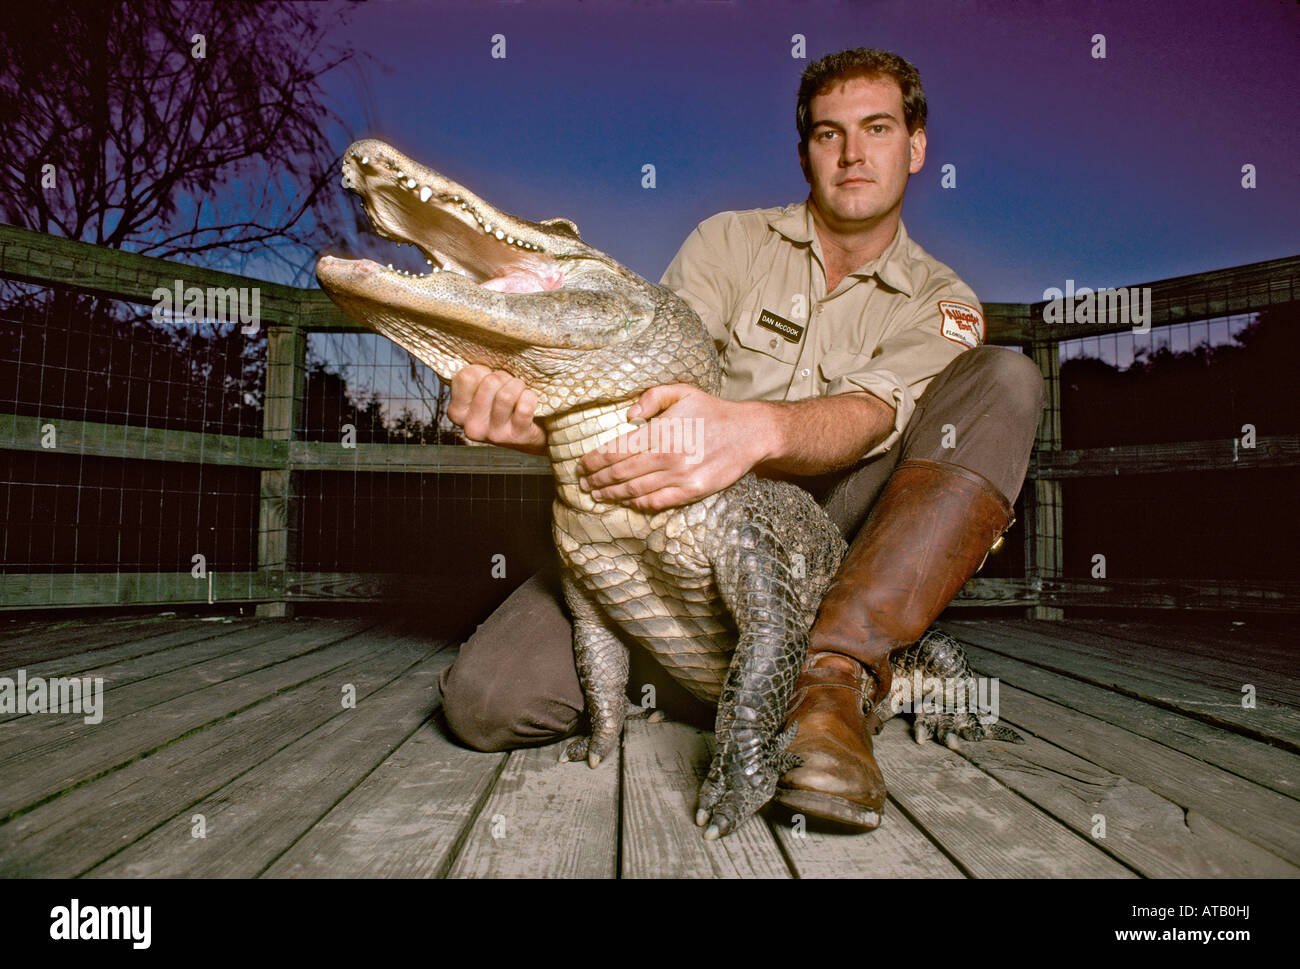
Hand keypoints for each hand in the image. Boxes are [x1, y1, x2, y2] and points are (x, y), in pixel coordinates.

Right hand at [446, 365, 546, 452]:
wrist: (527, 436)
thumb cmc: (502, 406)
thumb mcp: (481, 393)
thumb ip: (474, 377)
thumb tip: (479, 348)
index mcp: (457, 411)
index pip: (466, 376)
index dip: (483, 370)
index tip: (489, 378)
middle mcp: (471, 426)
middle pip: (489, 383)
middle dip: (503, 377)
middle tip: (508, 384)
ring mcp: (494, 435)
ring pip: (506, 395)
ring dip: (517, 386)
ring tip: (519, 390)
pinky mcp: (516, 437)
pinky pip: (524, 406)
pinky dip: (530, 397)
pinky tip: (529, 401)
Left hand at [578, 384, 769, 511]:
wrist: (749, 433)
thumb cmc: (712, 411)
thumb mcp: (682, 392)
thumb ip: (652, 397)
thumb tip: (628, 415)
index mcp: (662, 431)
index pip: (617, 450)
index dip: (595, 460)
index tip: (582, 465)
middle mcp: (669, 456)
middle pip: (621, 473)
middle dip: (598, 480)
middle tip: (583, 483)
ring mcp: (681, 477)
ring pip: (636, 491)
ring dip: (612, 494)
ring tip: (597, 495)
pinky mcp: (693, 491)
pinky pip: (658, 502)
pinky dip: (638, 504)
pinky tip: (627, 501)